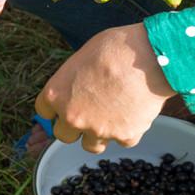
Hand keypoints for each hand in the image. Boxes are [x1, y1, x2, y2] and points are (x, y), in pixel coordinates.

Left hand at [35, 23, 177, 153]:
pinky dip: (127, 131)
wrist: (150, 58)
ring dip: (98, 134)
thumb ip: (74, 79)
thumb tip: (78, 86)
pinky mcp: (124, 136)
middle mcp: (73, 117)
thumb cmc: (117, 48)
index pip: (44, 111)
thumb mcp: (83, 57)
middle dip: (74, 125)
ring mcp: (98, 130)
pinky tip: (133, 113)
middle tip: (89, 112)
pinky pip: (123, 141)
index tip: (65, 104)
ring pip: (91, 146)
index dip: (56, 107)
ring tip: (111, 116)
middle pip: (63, 134)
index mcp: (57, 94)